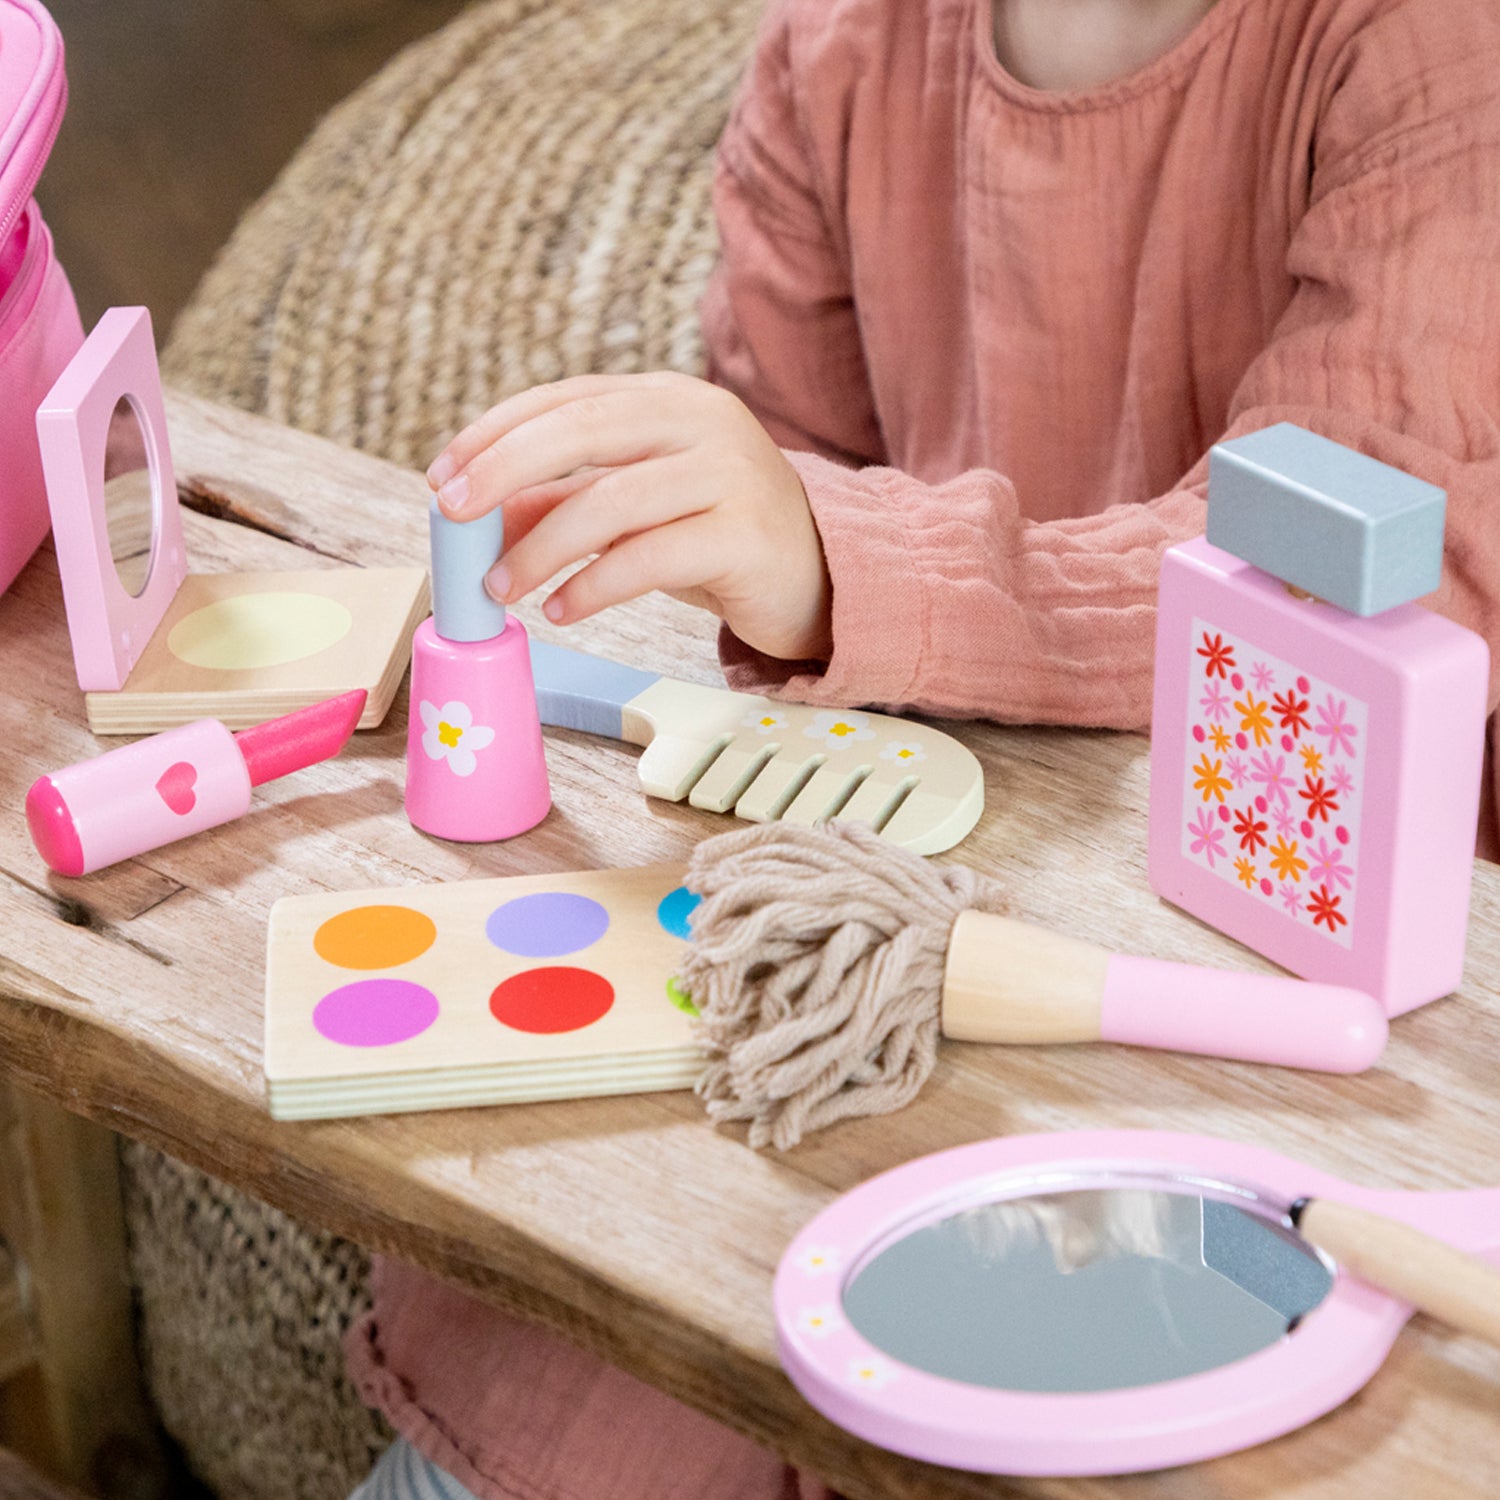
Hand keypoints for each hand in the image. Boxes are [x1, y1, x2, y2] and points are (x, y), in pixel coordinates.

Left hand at [427, 372, 833, 661]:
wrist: (825, 577)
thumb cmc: (719, 539)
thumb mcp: (635, 514)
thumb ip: (562, 505)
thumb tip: (479, 520)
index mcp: (668, 401)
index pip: (567, 399)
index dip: (496, 433)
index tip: (444, 478)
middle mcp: (702, 421)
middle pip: (583, 429)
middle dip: (506, 470)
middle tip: (455, 515)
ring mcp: (730, 474)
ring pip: (614, 499)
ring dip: (542, 545)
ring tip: (503, 588)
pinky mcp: (746, 535)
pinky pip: (652, 557)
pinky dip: (595, 585)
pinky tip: (562, 608)